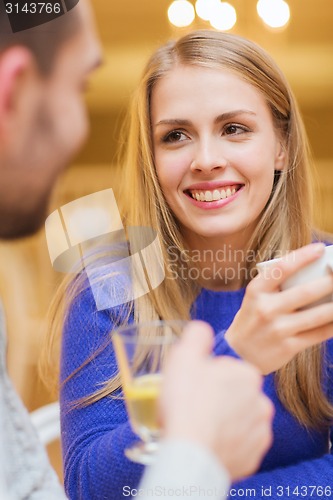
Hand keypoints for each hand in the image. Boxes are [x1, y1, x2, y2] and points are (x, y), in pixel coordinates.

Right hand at [159, 321, 273, 481]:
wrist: (190, 454)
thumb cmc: (186, 403)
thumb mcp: (184, 356)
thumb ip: (197, 335)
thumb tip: (203, 330)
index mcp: (247, 375)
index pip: (226, 369)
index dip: (205, 375)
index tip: (192, 385)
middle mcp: (261, 402)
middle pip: (233, 394)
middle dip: (217, 397)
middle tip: (193, 405)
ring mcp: (259, 432)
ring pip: (237, 419)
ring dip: (223, 421)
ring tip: (200, 426)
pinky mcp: (253, 457)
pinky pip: (238, 445)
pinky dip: (226, 443)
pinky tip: (208, 442)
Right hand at [225, 243, 332, 373]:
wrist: (237, 354)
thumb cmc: (252, 319)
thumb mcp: (255, 298)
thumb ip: (275, 285)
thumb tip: (311, 271)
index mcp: (256, 291)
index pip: (281, 268)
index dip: (303, 257)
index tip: (320, 249)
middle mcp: (266, 309)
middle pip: (305, 292)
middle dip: (330, 282)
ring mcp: (278, 329)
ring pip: (318, 315)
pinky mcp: (288, 346)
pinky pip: (319, 333)